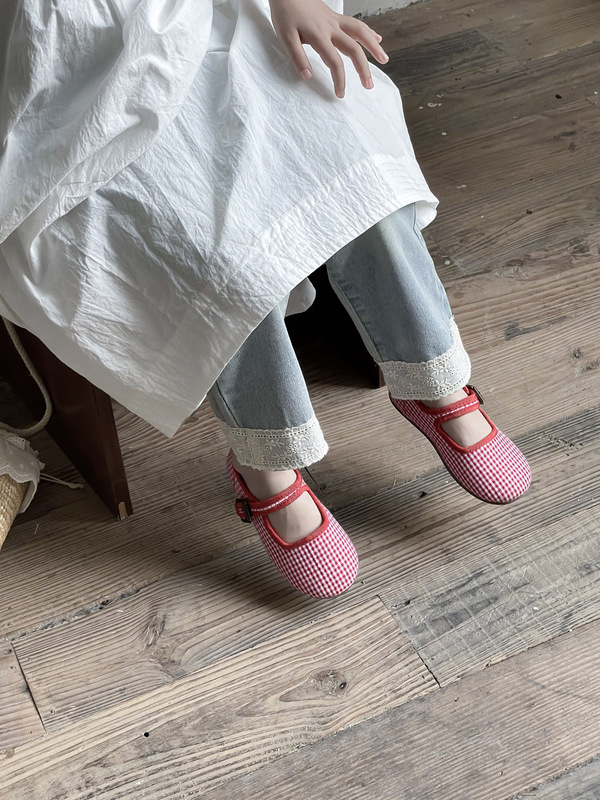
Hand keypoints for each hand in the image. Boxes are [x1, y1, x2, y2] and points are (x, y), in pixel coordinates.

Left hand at [268, 0, 389, 97]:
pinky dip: (368, 32)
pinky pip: (356, 24)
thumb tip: (307, 76)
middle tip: (369, 85)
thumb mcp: (285, 38)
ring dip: (374, 47)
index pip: (334, 62)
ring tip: (384, 59)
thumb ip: (297, 58)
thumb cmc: (285, 13)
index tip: (340, 94)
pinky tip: (377, 39)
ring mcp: (335, 21)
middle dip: (363, 68)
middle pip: (354, 49)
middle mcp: (331, 28)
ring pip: (360, 33)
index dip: (339, 80)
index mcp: (319, 36)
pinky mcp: (335, 16)